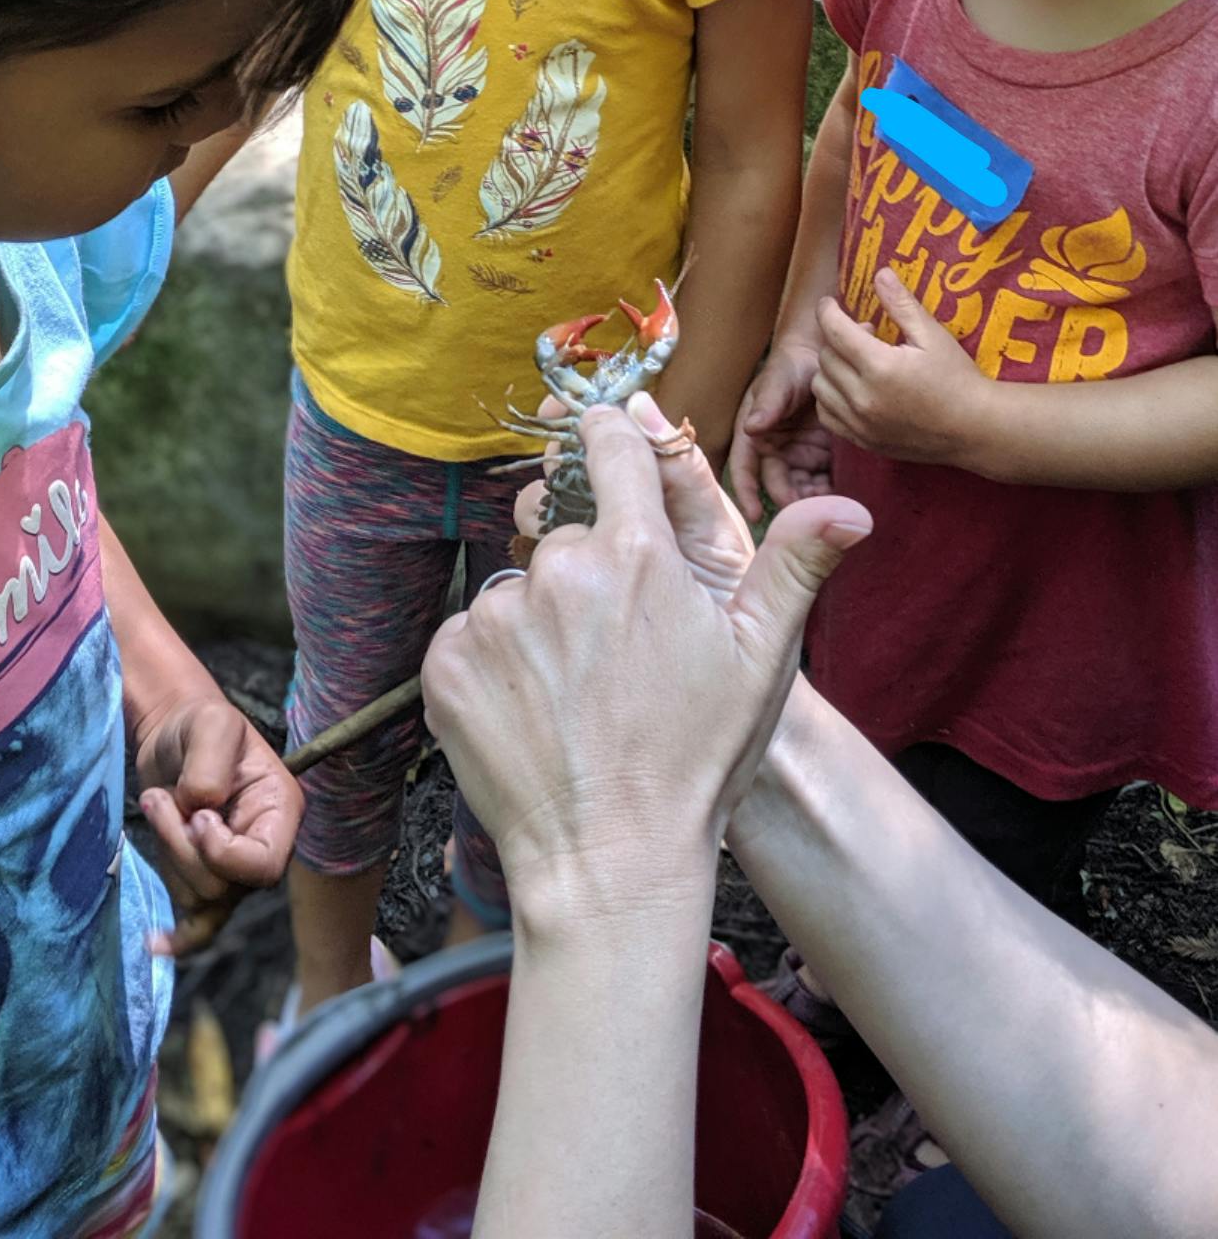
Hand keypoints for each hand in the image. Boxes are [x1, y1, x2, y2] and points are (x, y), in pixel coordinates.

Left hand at [136, 695, 302, 955]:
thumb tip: (202, 810)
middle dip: (180, 846)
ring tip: (157, 802)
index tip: (197, 813)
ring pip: (199, 899)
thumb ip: (209, 765)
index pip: (263, 865)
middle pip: (223, 886)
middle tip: (160, 798)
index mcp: (280, 811)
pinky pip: (199, 927)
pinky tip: (154, 943)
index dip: (222, 851)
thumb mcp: (210, 724)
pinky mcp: (205, 879)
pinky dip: (178, 939)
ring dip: (167, 854)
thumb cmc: (199, 723)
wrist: (175, 732)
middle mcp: (265, 846)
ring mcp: (234, 869)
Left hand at [424, 400, 870, 924]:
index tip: (611, 446)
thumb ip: (796, 565)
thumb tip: (853, 506)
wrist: (610, 860)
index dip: (613, 441)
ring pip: (520, 591)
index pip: (611, 446)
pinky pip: (472, 636)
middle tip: (620, 653)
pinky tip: (535, 713)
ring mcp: (494, 616)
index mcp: (636, 553)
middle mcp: (557, 570)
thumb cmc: (695, 760)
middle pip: (569, 540)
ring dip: (542, 624)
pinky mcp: (447, 660)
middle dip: (592, 577)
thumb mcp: (761, 660)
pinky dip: (496, 665)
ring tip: (578, 695)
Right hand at [728, 337, 832, 522]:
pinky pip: (825, 479)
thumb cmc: (792, 366)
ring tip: (831, 504)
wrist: (825, 357)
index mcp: (754, 435)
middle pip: (778, 484)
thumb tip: (751, 427)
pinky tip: (845, 495)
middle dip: (791, 501)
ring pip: (802, 487)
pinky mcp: (822, 456)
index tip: (756, 516)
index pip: (745, 468)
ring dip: (813, 500)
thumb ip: (767, 403)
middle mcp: (774, 451)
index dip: (747, 492)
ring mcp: (799, 456)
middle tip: (809, 513)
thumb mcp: (777, 381)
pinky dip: (832, 490)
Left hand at [813, 268, 990, 464]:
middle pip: (826, 357)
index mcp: (880, 366)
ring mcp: (860, 423)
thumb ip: (902, 304)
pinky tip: (853, 388)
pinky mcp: (862, 440)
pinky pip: (827, 415)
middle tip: (867, 335)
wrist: (974, 429)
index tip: (830, 303)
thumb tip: (879, 273)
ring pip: (820, 387)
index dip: (827, 311)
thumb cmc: (958, 378)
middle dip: (838, 339)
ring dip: (831, 369)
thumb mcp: (933, 335)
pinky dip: (831, 398)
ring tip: (859, 363)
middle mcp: (863, 397)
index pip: (834, 330)